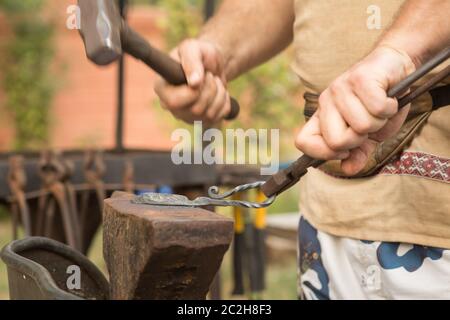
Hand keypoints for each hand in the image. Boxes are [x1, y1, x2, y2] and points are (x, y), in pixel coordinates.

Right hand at [154, 39, 230, 123]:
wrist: (212, 63)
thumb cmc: (199, 54)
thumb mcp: (192, 48)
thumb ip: (191, 61)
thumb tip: (194, 82)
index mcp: (162, 88)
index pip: (175, 102)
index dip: (194, 91)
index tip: (201, 76)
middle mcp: (170, 106)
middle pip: (196, 109)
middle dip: (210, 89)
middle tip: (210, 75)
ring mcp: (186, 116)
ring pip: (209, 115)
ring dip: (219, 94)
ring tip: (214, 81)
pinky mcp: (201, 121)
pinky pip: (219, 116)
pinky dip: (225, 101)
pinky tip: (218, 92)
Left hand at [295, 46, 415, 175]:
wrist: (395, 67)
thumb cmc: (380, 102)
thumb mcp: (369, 133)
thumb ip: (358, 152)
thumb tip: (347, 169)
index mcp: (322, 116)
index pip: (303, 141)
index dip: (324, 153)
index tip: (346, 150)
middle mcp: (326, 101)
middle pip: (336, 141)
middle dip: (359, 139)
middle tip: (368, 125)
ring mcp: (341, 88)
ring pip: (361, 126)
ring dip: (379, 121)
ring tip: (380, 108)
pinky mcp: (360, 78)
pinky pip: (377, 108)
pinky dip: (390, 108)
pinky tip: (388, 98)